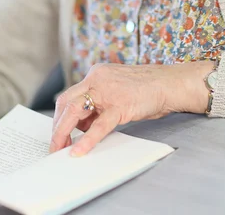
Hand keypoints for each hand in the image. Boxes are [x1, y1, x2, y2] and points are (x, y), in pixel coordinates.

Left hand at [50, 60, 212, 156]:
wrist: (169, 83)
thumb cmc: (146, 89)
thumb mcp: (116, 91)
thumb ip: (98, 103)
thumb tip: (81, 124)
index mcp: (96, 73)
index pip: (70, 95)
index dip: (60, 116)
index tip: (58, 133)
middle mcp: (97, 77)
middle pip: (66, 102)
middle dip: (58, 126)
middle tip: (55, 145)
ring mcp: (108, 90)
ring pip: (76, 111)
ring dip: (64, 132)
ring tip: (61, 150)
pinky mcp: (120, 105)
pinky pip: (99, 125)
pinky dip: (86, 140)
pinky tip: (78, 151)